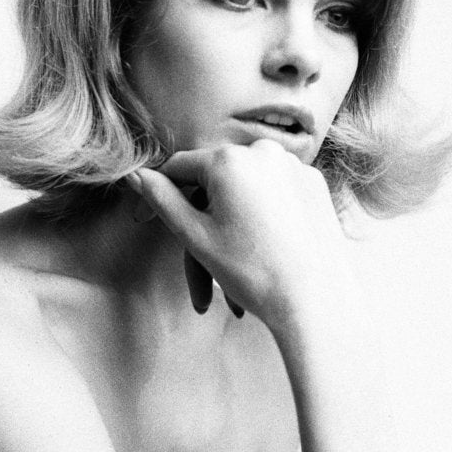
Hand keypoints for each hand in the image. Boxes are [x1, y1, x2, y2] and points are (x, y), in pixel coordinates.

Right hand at [128, 140, 351, 330]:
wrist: (314, 301)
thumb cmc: (251, 272)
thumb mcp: (195, 236)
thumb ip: (163, 200)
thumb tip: (137, 175)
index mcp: (229, 159)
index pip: (180, 167)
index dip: (161, 193)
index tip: (146, 218)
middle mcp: (264, 150)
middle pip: (216, 179)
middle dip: (202, 216)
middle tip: (196, 255)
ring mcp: (294, 164)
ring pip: (247, 186)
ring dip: (232, 219)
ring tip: (230, 265)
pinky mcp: (315, 182)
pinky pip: (276, 190)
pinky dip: (263, 214)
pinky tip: (264, 247)